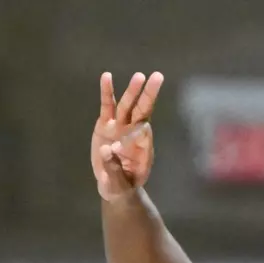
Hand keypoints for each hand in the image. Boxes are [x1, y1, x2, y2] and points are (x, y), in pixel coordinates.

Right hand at [92, 71, 164, 200]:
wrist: (114, 184)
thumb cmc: (121, 185)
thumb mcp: (118, 183)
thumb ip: (114, 168)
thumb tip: (107, 150)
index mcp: (143, 149)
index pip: (144, 135)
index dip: (138, 134)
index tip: (128, 140)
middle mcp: (133, 134)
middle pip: (142, 111)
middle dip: (149, 95)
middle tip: (157, 77)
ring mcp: (120, 127)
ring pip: (127, 106)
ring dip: (132, 91)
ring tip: (139, 76)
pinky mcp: (106, 125)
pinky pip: (107, 106)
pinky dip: (107, 91)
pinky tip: (106, 76)